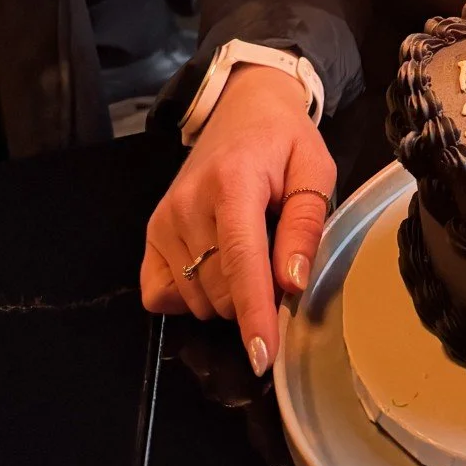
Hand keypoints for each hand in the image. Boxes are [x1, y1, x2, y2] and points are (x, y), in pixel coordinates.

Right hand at [141, 65, 334, 374]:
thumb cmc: (284, 141)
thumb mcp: (314, 171)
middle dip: (255, 297)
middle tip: (277, 259)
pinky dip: (190, 297)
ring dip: (227, 295)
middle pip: (221, 290)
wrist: (243, 110)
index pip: (241, 262)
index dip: (255, 314)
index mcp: (233, 183)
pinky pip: (160, 295)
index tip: (264, 356)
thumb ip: (305, 226)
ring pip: (197, 299)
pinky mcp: (150, 233)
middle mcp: (188, 204)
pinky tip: (214, 269)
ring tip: (248, 248)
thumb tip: (293, 284)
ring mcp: (162, 220)